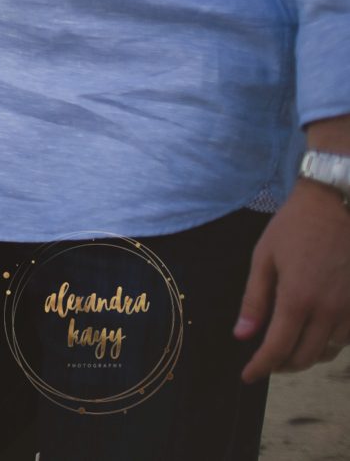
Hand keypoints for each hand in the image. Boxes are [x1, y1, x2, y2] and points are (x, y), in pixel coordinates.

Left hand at [234, 179, 349, 380]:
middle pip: (306, 357)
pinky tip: (315, 333)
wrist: (338, 204)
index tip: (248, 376)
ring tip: (288, 348)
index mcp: (298, 299)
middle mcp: (329, 310)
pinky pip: (347, 337)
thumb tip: (242, 335)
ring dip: (308, 356)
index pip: (277, 349)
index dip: (261, 367)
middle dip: (283, 365)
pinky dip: (329, 343)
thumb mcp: (264, 258)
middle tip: (266, 361)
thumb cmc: (295, 227)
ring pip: (330, 351)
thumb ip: (254, 300)